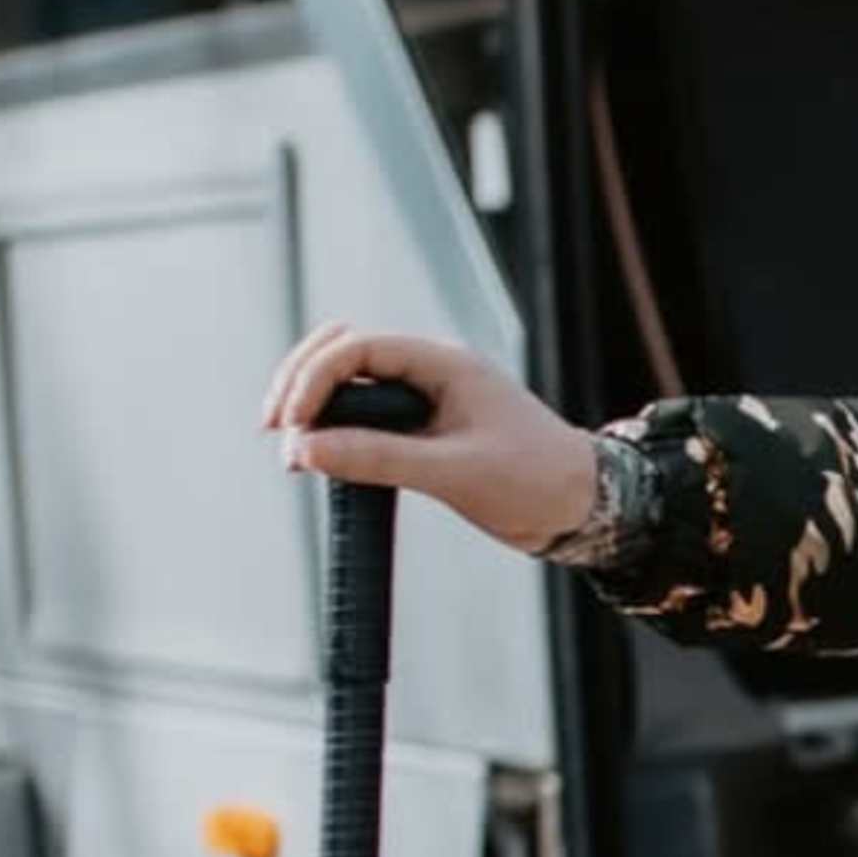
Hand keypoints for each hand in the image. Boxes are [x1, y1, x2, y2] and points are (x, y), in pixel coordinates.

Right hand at [263, 322, 602, 558]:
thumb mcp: (453, 472)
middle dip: (300, 384)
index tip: (289, 428)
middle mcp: (431, 371)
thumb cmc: (534, 481)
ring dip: (315, 406)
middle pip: (343, 353)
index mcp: (443, 363)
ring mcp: (427, 398)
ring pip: (352, 383)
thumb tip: (307, 450)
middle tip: (273, 432)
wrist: (584, 507)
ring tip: (291, 450)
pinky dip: (337, 430)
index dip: (312, 380)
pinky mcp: (426, 429)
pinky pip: (368, 416)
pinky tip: (319, 458)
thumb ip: (379, 458)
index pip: (357, 349)